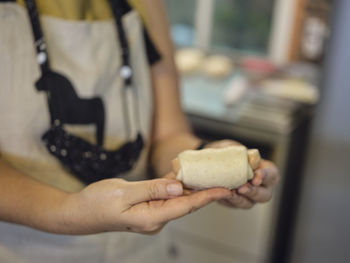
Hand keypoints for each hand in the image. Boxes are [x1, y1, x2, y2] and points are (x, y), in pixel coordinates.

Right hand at [62, 177, 230, 234]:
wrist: (77, 213)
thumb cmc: (97, 203)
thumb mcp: (124, 192)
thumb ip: (153, 189)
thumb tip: (179, 187)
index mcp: (152, 217)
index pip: (187, 206)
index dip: (208, 196)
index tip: (226, 189)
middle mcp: (155, 219)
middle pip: (186, 204)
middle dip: (205, 192)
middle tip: (224, 179)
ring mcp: (150, 215)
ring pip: (177, 200)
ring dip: (192, 189)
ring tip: (210, 176)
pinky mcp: (145, 209)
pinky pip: (166, 198)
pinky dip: (176, 188)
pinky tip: (184, 177)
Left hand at [204, 139, 279, 208]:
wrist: (217, 162)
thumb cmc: (233, 155)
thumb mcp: (237, 151)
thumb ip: (240, 153)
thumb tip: (241, 154)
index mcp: (268, 173)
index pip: (271, 175)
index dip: (264, 176)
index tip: (255, 175)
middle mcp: (262, 189)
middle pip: (263, 196)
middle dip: (252, 192)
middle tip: (242, 188)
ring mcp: (249, 198)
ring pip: (247, 203)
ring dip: (238, 199)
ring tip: (229, 192)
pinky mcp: (234, 203)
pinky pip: (232, 204)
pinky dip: (225, 199)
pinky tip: (220, 194)